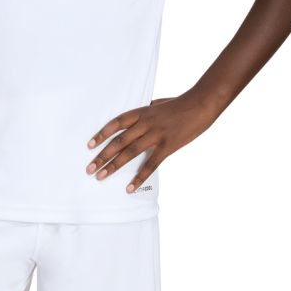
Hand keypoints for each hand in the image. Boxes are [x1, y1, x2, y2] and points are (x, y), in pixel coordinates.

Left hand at [85, 94, 210, 192]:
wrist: (201, 104)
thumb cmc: (179, 103)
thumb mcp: (158, 103)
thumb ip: (145, 111)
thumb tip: (135, 119)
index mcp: (141, 112)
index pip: (116, 123)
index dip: (101, 134)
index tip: (89, 145)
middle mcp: (145, 123)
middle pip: (119, 141)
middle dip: (102, 156)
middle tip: (89, 168)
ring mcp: (156, 135)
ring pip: (130, 153)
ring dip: (114, 166)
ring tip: (101, 177)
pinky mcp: (168, 146)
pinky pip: (151, 164)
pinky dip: (139, 177)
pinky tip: (129, 187)